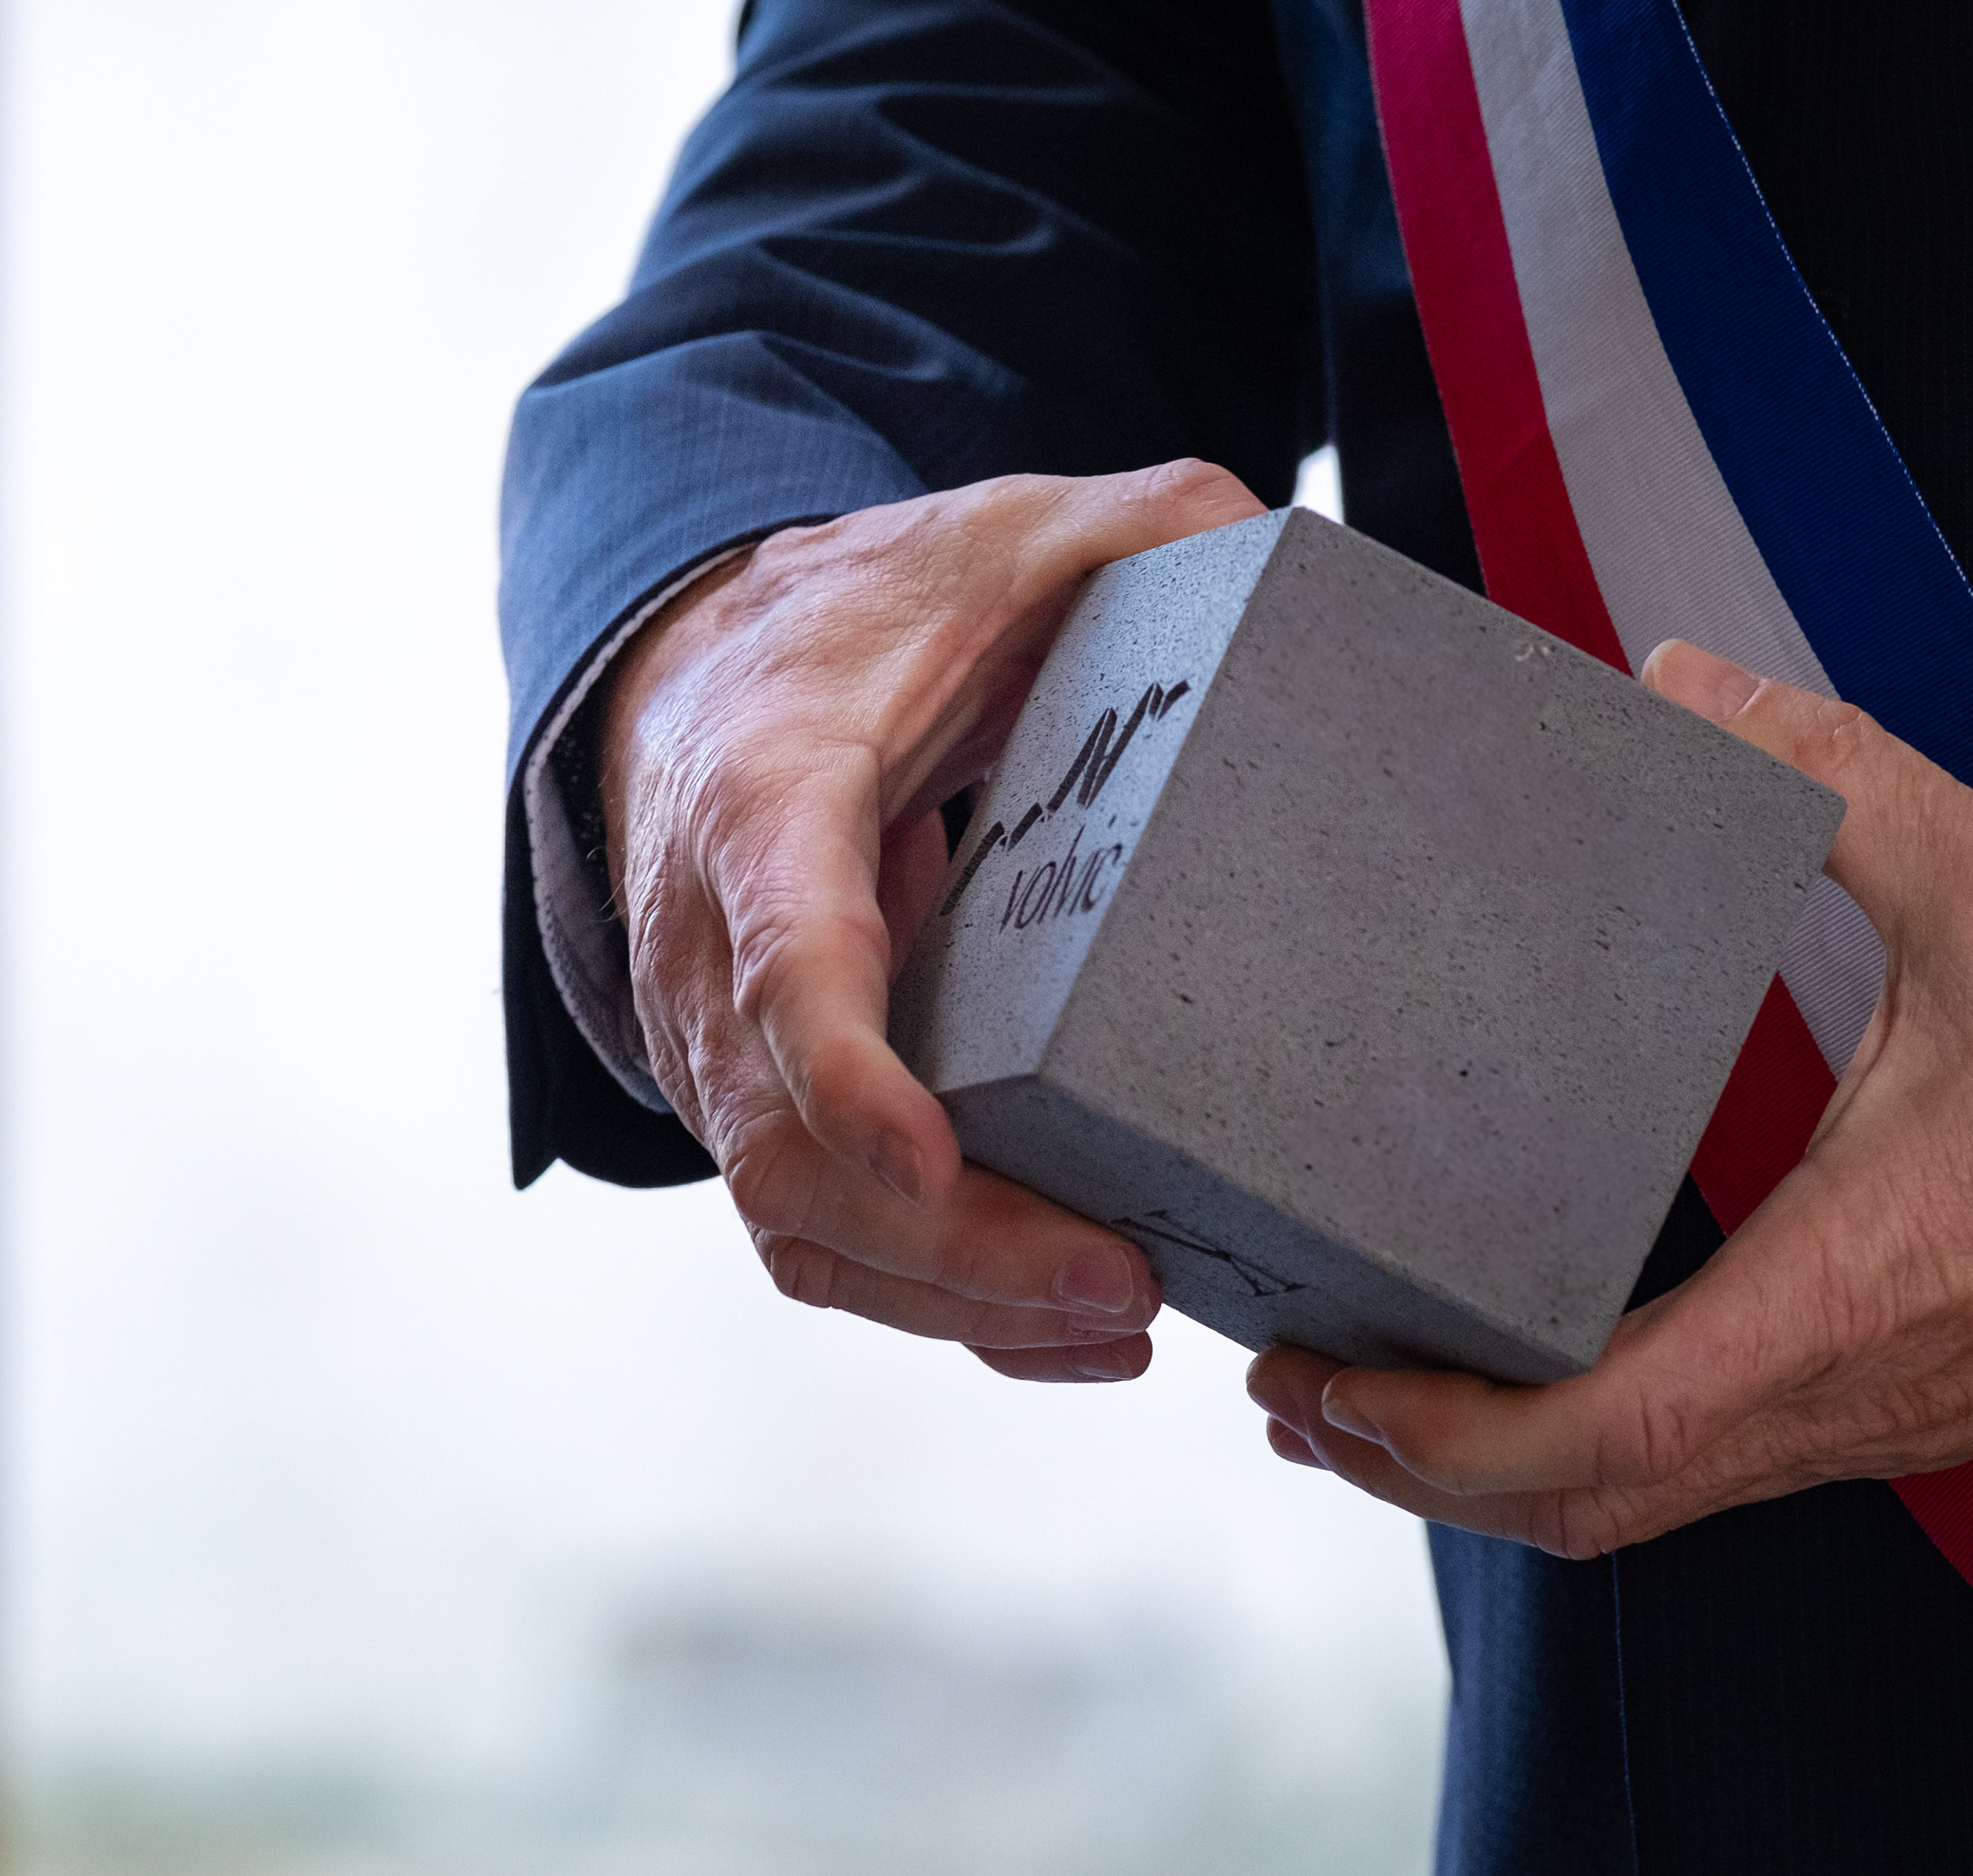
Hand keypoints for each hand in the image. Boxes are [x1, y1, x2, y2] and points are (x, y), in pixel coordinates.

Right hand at [601, 462, 1266, 1381]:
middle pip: (790, 1153)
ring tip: (1122, 1324)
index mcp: (763, 802)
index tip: (933, 1162)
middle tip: (1120, 1282)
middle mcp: (712, 956)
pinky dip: (938, 1305)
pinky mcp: (764, 1109)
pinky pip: (826, 1241)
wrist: (693, 676)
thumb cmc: (859, 619)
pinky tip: (1073, 1332)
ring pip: (800, 1227)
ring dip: (953, 1303)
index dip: (843, 1073)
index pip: (776, 958)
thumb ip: (1139, 530)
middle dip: (950, 1245)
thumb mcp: (996, 538)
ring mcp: (724, 1054)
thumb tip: (1279, 550)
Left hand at [1248, 639, 1972, 1551]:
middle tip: (1289, 1388)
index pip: (1598, 1437)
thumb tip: (1682, 679)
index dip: (1439, 1436)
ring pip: (1641, 1507)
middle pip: (1583, 1507)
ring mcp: (1867, 1419)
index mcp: (1842, 1297)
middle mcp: (1839, 1395)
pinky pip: (1703, 1470)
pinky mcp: (1888, 1404)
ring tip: (1365, 1402)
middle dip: (1414, 1467)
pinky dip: (1582, 1454)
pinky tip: (1525, 1384)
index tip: (1324, 1384)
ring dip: (1489, 1475)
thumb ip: (1827, 774)